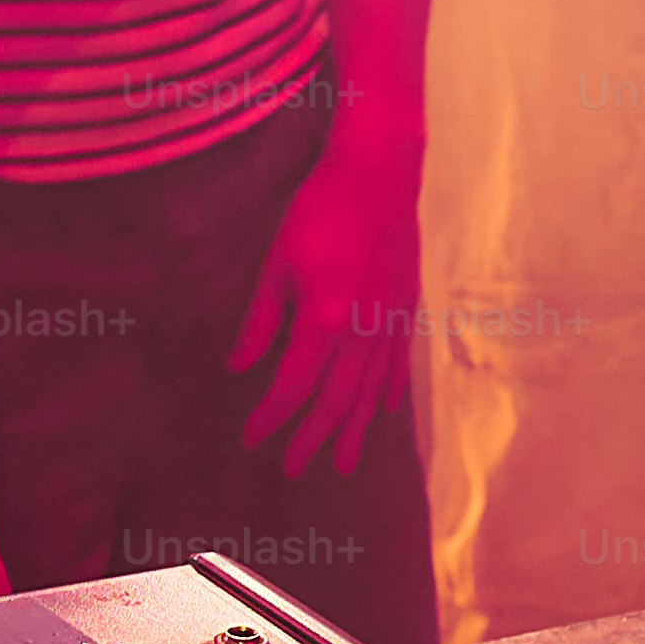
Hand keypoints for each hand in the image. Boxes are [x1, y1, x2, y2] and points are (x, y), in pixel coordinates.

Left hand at [227, 115, 421, 477]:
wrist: (380, 172)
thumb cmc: (320, 210)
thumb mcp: (277, 261)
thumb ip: (260, 321)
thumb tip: (237, 368)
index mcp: (325, 320)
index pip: (294, 387)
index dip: (271, 418)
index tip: (252, 439)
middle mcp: (363, 331)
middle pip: (337, 402)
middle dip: (314, 440)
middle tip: (294, 470)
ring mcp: (390, 322)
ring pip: (373, 392)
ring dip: (356, 430)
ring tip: (345, 464)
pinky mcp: (406, 307)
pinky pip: (399, 363)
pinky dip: (390, 393)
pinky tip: (386, 413)